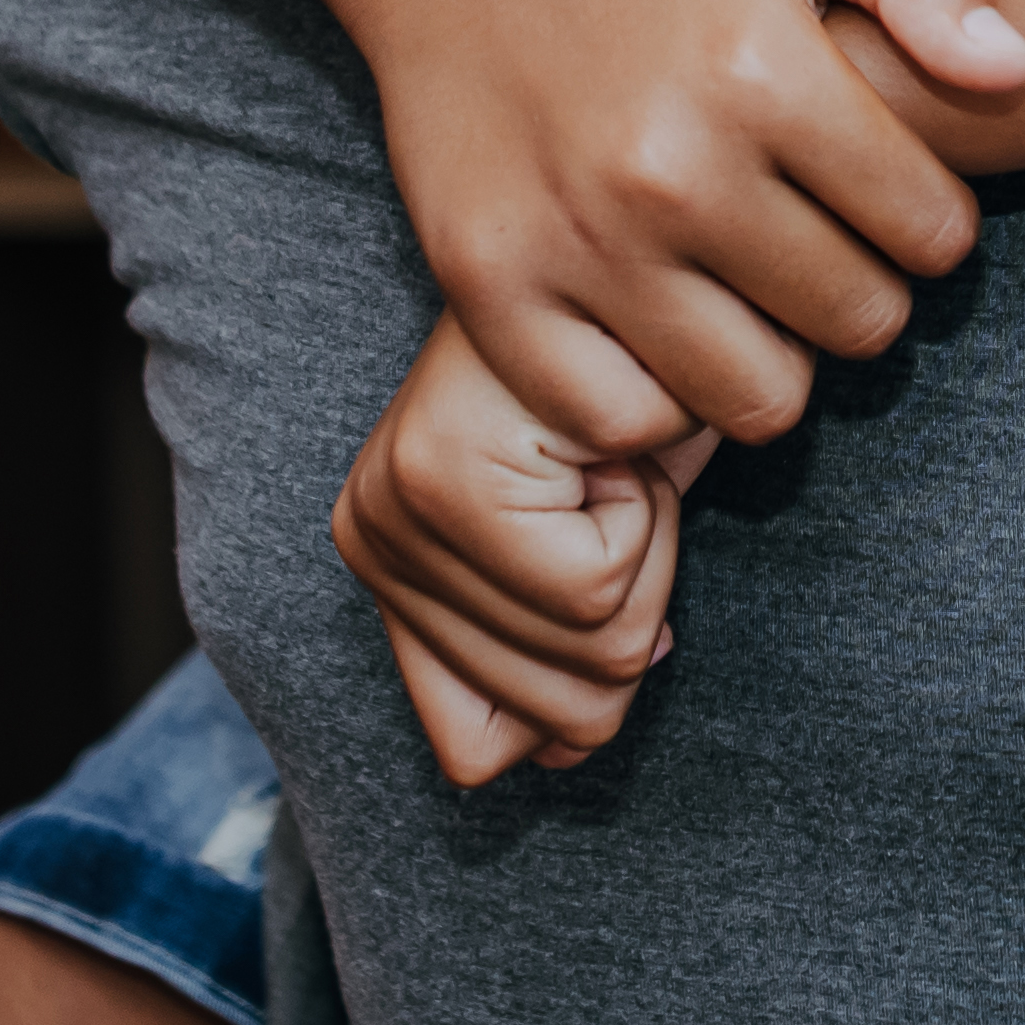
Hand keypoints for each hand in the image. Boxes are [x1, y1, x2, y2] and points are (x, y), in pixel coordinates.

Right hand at [317, 0, 1024, 458]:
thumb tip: (1015, 71)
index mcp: (763, 70)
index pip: (931, 233)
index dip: (935, 224)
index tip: (895, 199)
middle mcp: (670, 166)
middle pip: (855, 324)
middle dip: (867, 292)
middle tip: (830, 250)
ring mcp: (574, 236)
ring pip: (751, 396)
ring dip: (775, 358)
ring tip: (758, 296)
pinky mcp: (490, 283)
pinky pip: (618, 417)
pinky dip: (657, 397)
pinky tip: (669, 330)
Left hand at [333, 318, 706, 784]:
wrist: (657, 270)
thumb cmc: (635, 397)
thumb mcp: (592, 549)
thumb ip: (548, 659)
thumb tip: (562, 755)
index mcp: (383, 564)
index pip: (472, 755)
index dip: (574, 683)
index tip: (597, 560)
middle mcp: (367, 536)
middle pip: (543, 712)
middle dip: (628, 610)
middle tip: (615, 498)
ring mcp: (398, 505)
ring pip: (585, 646)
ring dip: (648, 555)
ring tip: (616, 461)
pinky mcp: (450, 474)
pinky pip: (596, 587)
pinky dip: (650, 520)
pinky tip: (619, 440)